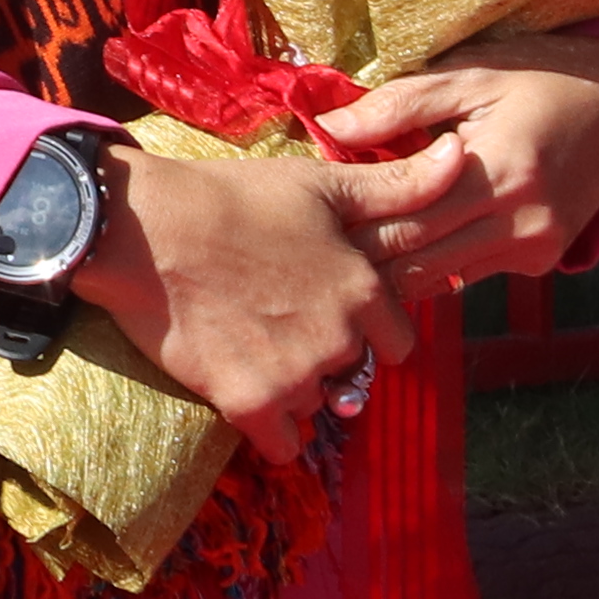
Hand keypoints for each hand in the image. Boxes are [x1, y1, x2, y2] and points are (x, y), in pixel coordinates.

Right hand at [60, 132, 462, 462]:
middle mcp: (339, 340)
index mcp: (364, 290)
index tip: (324, 308)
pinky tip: (242, 390)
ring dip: (294, 388)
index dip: (364, 327)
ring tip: (250, 345)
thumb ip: (396, 185)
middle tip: (277, 321)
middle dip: (325, 356)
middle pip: (353, 374)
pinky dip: (267, 427)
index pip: (397, 342)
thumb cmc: (228, 198)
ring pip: (317, 406)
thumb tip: (460, 153)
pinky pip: (281, 444)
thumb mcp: (316, 183)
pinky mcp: (248, 403)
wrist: (139, 228)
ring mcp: (295, 377)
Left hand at [314, 31, 598, 288]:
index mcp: (502, 173)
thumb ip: (398, 104)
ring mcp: (536, 248)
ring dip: (388, 265)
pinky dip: (427, 262)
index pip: (404, 219)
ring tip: (332, 247)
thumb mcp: (471, 73)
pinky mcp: (541, 260)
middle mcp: (523, 222)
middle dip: (357, 254)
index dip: (348, 222)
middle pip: (416, 258)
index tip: (300, 215)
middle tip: (301, 242)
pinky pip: (467, 272)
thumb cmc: (541, 77)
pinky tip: (388, 244)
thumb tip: (327, 127)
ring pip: (438, 277)